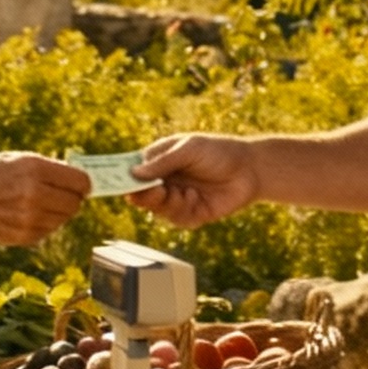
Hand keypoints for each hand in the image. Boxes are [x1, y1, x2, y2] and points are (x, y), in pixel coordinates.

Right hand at [0, 153, 89, 245]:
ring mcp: (31, 218)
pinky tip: (25, 214)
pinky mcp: (26, 236)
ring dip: (58, 211)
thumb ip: (48, 168)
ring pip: (64, 218)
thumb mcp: (16, 160)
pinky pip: (50, 230)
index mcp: (35, 169)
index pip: (80, 181)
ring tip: (37, 202)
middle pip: (75, 202)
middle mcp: (35, 194)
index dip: (83, 183)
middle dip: (72, 198)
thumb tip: (79, 181)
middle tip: (60, 193)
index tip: (79, 185)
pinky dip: (44, 223)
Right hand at [128, 134, 259, 228]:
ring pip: (157, 209)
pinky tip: (194, 198)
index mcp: (158, 162)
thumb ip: (163, 162)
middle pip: (141, 195)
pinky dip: (182, 210)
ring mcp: (176, 199)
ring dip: (166, 202)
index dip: (122, 179)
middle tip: (155, 189)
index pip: (132, 173)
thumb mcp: (189, 149)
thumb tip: (134, 174)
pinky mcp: (191, 215)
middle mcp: (164, 182)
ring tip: (181, 192)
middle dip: (145, 195)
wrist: (250, 169)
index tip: (117, 183)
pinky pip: (176, 219)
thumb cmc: (218, 152)